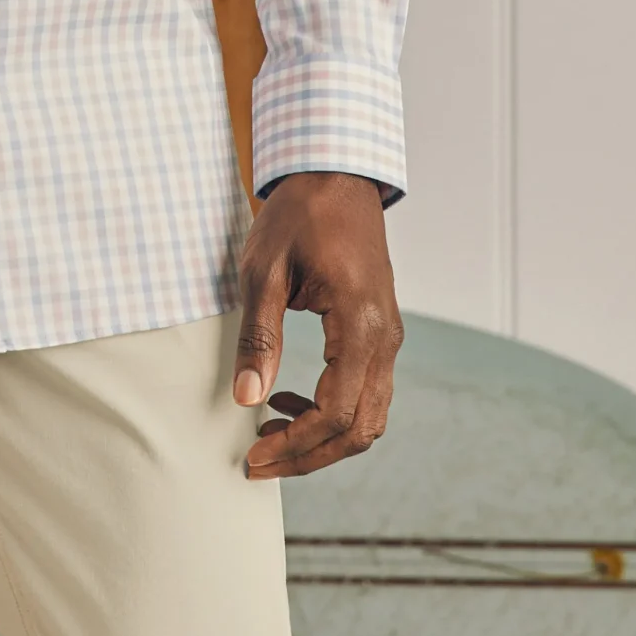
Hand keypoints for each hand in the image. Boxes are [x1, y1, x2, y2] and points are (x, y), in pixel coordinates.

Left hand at [233, 171, 402, 479]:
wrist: (335, 174)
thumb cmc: (298, 215)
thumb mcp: (263, 271)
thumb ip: (258, 336)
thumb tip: (246, 398)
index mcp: (361, 324)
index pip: (336, 413)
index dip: (295, 447)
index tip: (254, 458)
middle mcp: (386, 338)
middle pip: (360, 429)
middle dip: (310, 456)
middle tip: (258, 461)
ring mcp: (389, 337)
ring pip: (370, 416)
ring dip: (323, 438)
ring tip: (269, 434)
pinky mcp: (381, 332)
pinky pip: (367, 391)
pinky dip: (334, 410)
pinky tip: (289, 400)